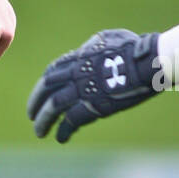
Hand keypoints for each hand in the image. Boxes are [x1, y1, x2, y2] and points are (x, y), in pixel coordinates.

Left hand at [27, 29, 162, 142]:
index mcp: (79, 57)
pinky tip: (60, 138)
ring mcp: (82, 90)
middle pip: (46, 88)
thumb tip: (90, 48)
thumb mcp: (110, 38)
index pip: (53, 70)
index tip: (41, 93)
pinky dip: (63, 131)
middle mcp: (75, 73)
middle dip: (36, 101)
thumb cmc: (136, 48)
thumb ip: (94, 46)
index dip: (45, 84)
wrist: (148, 62)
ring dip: (43, 121)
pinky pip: (71, 121)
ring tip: (39, 132)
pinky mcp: (92, 106)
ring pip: (53, 107)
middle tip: (31, 114)